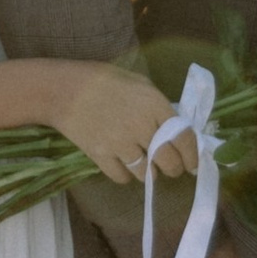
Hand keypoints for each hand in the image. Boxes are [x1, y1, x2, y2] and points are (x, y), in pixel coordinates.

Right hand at [50, 63, 185, 187]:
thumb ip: (158, 104)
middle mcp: (142, 126)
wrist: (63, 90)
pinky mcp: (101, 156)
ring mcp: (121, 143)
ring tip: (144, 166)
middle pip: (169, 161)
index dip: (192, 155)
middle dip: (174, 169)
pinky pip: (121, 177)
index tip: (193, 165)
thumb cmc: (102, 80)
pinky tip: (122, 166)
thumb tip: (175, 125)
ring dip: (148, 173)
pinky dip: (124, 175)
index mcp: (155, 104)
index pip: (184, 137)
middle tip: (171, 169)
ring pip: (146, 173)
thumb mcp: (138, 82)